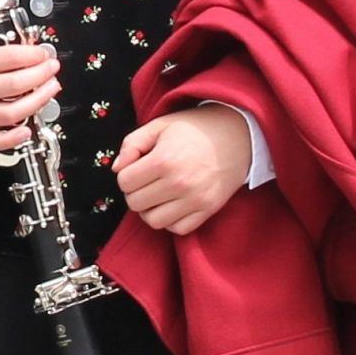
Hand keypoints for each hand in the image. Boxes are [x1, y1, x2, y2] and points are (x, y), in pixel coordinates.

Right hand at [0, 41, 58, 152]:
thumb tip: (28, 55)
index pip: (8, 58)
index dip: (32, 54)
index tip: (42, 52)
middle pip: (15, 85)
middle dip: (41, 74)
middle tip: (51, 67)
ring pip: (12, 112)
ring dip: (38, 100)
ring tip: (50, 88)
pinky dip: (12, 138)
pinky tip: (27, 129)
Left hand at [114, 105, 251, 236]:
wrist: (239, 134)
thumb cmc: (196, 128)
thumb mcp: (160, 125)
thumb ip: (132, 143)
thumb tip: (117, 169)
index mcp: (164, 160)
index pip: (125, 182)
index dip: (126, 174)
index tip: (138, 167)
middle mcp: (179, 183)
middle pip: (135, 204)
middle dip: (135, 192)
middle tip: (147, 180)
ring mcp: (195, 200)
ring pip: (153, 221)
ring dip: (150, 209)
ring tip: (158, 194)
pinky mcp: (208, 210)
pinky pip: (178, 229)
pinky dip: (170, 220)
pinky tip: (173, 203)